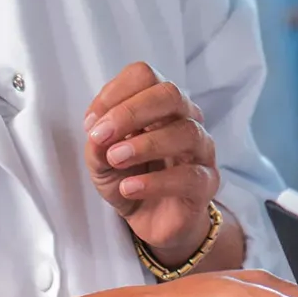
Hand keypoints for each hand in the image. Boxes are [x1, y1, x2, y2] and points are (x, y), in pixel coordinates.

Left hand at [85, 62, 218, 262]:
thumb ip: (97, 143)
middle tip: (101, 136)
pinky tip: (129, 188)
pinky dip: (156, 181)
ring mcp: (201, 150)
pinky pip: (190, 176)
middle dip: (130, 112)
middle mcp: (186, 119)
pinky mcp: (207, 183)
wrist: (151, 221)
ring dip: (144, 144)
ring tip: (115, 159)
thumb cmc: (129, 178)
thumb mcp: (101, 160)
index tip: (91, 123)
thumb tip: (97, 131)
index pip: (144, 76)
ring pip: (186, 132)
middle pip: (170, 94)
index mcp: (159, 105)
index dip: (114, 93)